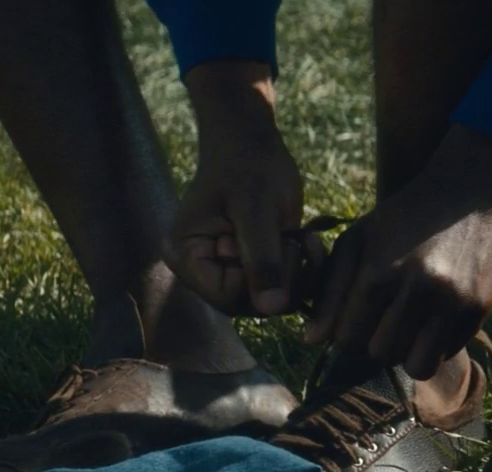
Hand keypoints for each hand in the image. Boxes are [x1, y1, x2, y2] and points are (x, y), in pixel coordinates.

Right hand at [166, 61, 305, 316]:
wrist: (252, 142)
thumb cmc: (247, 165)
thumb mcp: (255, 207)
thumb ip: (262, 257)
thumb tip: (271, 308)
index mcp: (186, 256)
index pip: (227, 296)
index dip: (262, 280)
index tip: (282, 243)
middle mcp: (202, 272)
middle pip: (248, 304)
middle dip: (282, 277)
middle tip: (298, 241)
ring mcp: (227, 272)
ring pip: (269, 301)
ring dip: (296, 274)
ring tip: (303, 238)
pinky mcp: (251, 268)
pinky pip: (280, 289)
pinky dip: (301, 270)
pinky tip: (305, 241)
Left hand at [303, 124, 491, 377]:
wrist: (472, 190)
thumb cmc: (403, 217)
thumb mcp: (358, 240)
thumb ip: (330, 290)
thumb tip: (309, 341)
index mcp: (379, 272)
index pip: (347, 339)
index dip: (348, 334)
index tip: (358, 317)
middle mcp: (417, 290)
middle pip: (381, 355)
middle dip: (377, 343)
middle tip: (385, 320)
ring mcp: (452, 301)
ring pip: (417, 366)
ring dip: (408, 352)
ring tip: (408, 326)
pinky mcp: (479, 308)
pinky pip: (448, 353)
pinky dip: (437, 345)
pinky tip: (435, 316)